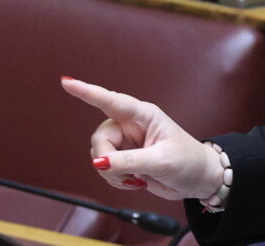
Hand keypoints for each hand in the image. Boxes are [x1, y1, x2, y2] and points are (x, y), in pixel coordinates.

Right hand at [61, 77, 224, 200]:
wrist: (198, 179)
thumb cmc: (188, 162)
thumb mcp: (162, 161)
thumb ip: (130, 161)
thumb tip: (99, 162)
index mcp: (144, 115)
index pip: (111, 101)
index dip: (88, 91)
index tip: (67, 82)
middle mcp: (132, 126)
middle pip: (101, 137)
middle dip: (106, 158)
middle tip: (126, 173)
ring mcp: (127, 143)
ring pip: (99, 154)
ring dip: (111, 172)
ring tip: (135, 178)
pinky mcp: (124, 159)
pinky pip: (105, 168)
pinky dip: (113, 178)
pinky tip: (134, 181)